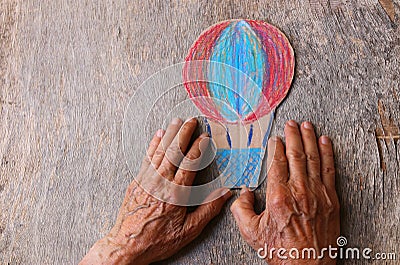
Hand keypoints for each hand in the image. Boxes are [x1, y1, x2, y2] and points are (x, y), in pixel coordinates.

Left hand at [80, 118, 231, 264]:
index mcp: (176, 194)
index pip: (190, 163)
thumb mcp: (189, 230)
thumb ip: (208, 210)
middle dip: (184, 133)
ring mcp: (147, 180)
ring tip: (176, 122)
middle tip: (191, 121)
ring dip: (170, 134)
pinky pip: (146, 158)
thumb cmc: (158, 240)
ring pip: (160, 151)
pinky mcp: (137, 182)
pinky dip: (153, 145)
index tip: (205, 137)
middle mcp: (161, 182)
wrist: (127, 245)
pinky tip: (158, 136)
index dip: (199, 148)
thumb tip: (225, 194)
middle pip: (174, 151)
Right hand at [230, 120, 339, 263]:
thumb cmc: (281, 250)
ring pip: (314, 158)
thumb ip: (241, 209)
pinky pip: (330, 170)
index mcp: (278, 196)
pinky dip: (328, 154)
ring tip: (307, 125)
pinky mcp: (331, 199)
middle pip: (296, 155)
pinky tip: (326, 142)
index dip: (276, 147)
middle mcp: (299, 190)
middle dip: (293, 135)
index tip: (275, 138)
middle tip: (291, 123)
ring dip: (310, 139)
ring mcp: (317, 193)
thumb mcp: (251, 232)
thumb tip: (243, 193)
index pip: (277, 162)